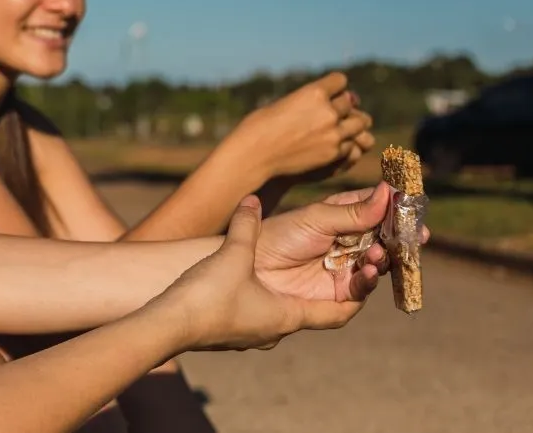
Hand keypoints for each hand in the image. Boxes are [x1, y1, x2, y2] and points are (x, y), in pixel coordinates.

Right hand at [155, 196, 363, 351]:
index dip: (357, 292)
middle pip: (316, 309)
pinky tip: (256, 277)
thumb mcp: (232, 255)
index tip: (366, 269)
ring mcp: (254, 332)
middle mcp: (276, 329)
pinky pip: (261, 311)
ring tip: (297, 265)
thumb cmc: (205, 299)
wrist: (165, 327)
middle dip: (329, 284)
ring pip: (286, 310)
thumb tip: (251, 200)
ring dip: (296, 290)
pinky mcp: (233, 329)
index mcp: (288, 317)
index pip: (340, 312)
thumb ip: (246, 225)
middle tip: (335, 258)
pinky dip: (269, 294)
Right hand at [227, 73, 374, 185]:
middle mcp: (327, 111)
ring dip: (351, 124)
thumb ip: (309, 100)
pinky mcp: (334, 153)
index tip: (328, 94)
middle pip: (351, 102)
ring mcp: (333, 133)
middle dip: (342, 106)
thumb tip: (329, 100)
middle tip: (333, 113)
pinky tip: (331, 145)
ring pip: (360, 123)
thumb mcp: (284, 102)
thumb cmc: (260, 126)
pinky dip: (345, 144)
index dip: (333, 87)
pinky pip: (352, 144)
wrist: (253, 156)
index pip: (340, 81)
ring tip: (340, 128)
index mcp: (313, 92)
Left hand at [255, 183, 429, 300]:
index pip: (376, 209)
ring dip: (383, 258)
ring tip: (377, 253)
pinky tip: (368, 270)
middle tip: (416, 236)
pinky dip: (369, 279)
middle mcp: (347, 242)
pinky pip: (362, 288)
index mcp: (341, 217)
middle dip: (400, 238)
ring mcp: (345, 268)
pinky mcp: (339, 294)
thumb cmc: (280, 234)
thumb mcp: (318, 218)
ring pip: (378, 263)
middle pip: (384, 239)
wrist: (253, 268)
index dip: (396, 209)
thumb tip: (390, 192)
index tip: (415, 207)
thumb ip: (355, 212)